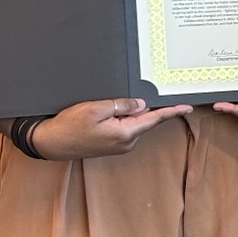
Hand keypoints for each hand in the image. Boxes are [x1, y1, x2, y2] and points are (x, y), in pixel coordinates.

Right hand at [26, 97, 191, 160]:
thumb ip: (121, 105)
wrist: (50, 143)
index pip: (154, 119)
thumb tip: (141, 104)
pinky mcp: (111, 144)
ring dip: (134, 112)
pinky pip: (125, 127)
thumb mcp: (95, 109)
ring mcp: (119, 145)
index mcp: (125, 134)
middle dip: (150, 107)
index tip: (187, 106)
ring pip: (134, 123)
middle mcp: (126, 142)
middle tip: (156, 91)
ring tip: (124, 100)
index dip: (171, 111)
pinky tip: (117, 110)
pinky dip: (125, 118)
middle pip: (145, 120)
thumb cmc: (69, 126)